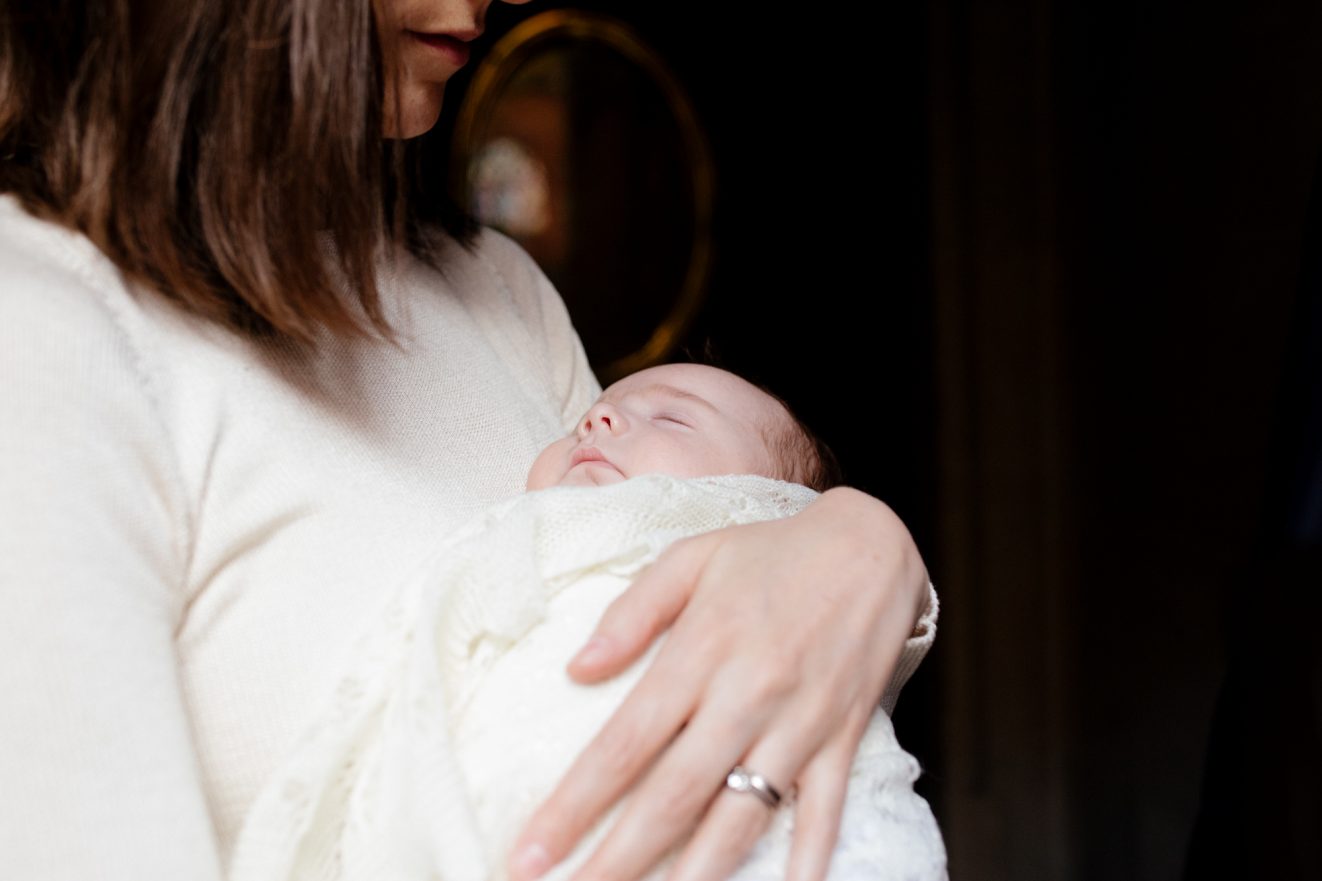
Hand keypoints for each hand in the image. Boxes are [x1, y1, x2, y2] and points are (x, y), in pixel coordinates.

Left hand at [507, 487, 928, 880]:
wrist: (873, 546)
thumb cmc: (770, 553)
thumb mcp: (691, 558)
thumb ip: (632, 612)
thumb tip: (576, 669)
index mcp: (700, 651)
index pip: (624, 743)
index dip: (574, 804)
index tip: (530, 851)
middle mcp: (746, 696)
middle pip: (673, 797)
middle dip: (618, 859)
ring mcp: (798, 723)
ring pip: (740, 818)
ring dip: (695, 876)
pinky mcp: (842, 739)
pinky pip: (823, 812)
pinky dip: (805, 861)